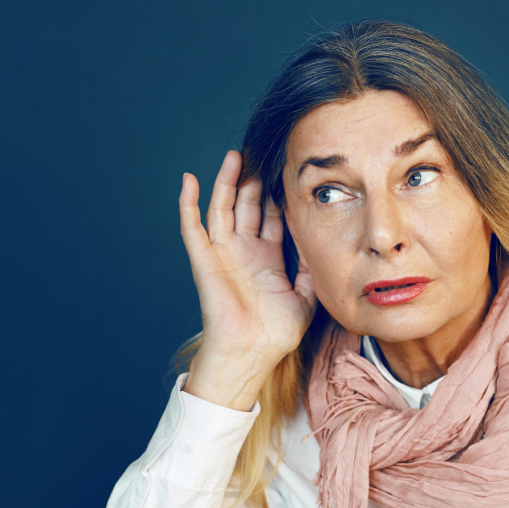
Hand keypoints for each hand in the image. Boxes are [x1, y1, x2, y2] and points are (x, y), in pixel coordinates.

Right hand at [178, 151, 316, 409]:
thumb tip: (320, 241)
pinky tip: (189, 180)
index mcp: (266, 258)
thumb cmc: (276, 332)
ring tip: (235, 157)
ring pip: (222, 208)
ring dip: (226, 182)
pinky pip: (193, 227)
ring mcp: (222, 253)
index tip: (287, 171)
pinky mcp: (205, 259)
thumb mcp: (305, 295)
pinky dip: (188, 203)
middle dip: (254, 181)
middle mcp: (243, 251)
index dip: (276, 195)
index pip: (270, 217)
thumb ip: (310, 268)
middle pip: (247, 206)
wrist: (252, 352)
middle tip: (263, 154)